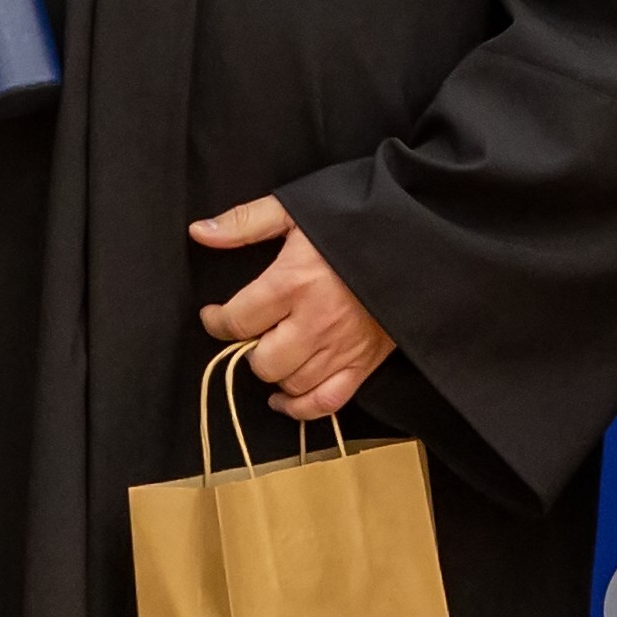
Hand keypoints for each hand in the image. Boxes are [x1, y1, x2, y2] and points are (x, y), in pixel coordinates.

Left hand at [191, 196, 392, 419]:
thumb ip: (245, 222)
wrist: (417, 238)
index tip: (215, 315)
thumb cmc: (353, 220)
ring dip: (276, 373)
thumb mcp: (295, 209)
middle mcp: (316, 322)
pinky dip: (302, 407)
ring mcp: (342, 347)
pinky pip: (327, 402)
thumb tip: (199, 232)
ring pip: (292, 383)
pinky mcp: (365, 362)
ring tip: (274, 353)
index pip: (238, 321)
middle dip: (250, 349)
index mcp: (294, 282)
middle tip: (256, 331)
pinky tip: (285, 397)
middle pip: (263, 362)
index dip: (217, 322)